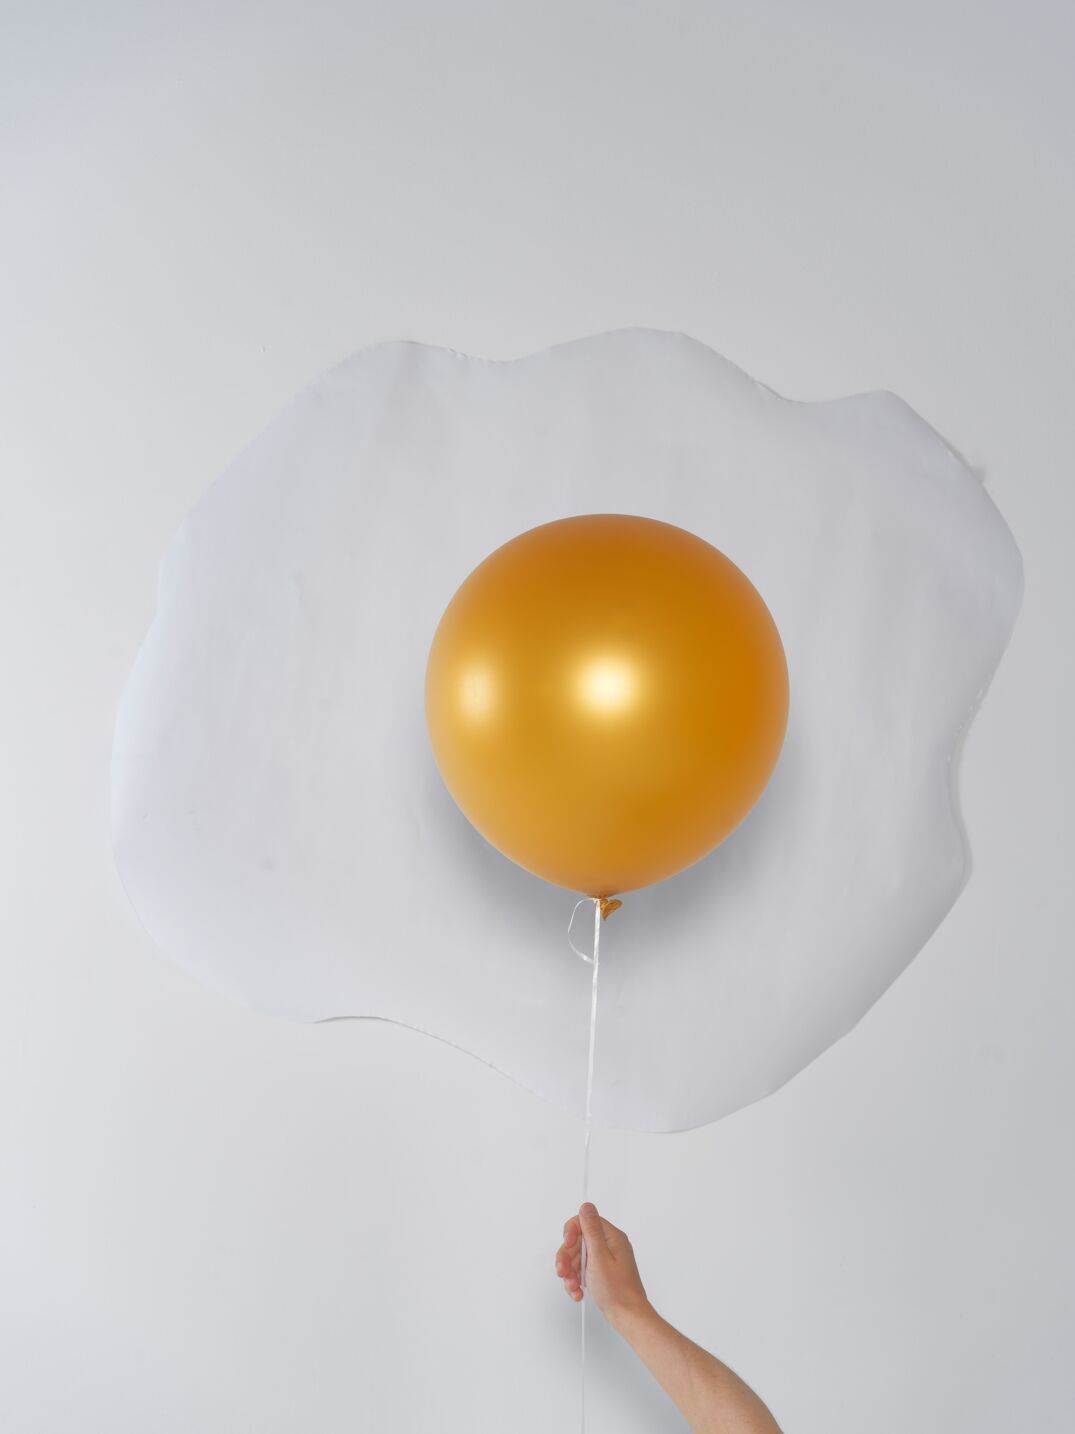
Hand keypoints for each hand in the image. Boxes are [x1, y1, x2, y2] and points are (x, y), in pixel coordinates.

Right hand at [554, 1202, 649, 1324]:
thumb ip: (591, 1231)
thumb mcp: (600, 1258)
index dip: (572, 1232)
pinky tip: (578, 1291)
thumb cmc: (618, 1291)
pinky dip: (576, 1281)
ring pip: (578, 1258)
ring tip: (573, 1286)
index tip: (567, 1244)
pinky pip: (582, 1271)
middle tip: (563, 1271)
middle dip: (567, 1257)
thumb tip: (587, 1207)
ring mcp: (605, 1260)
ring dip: (570, 1273)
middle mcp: (609, 1246)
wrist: (627, 1317)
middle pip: (578, 1242)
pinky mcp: (601, 1273)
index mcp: (612, 1238)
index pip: (586, 1222)